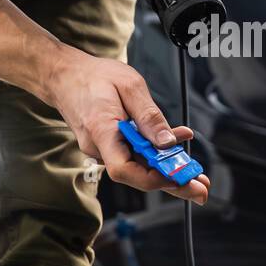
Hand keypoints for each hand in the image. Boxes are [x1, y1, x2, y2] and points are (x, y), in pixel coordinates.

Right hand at [47, 46, 209, 204]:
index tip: (178, 176)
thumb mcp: (129, 85)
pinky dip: (155, 154)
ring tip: (195, 173)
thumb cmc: (93, 77)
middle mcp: (99, 147)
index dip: (152, 178)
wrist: (65, 76)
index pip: (124, 169)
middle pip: (137, 174)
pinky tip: (175, 149)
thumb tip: (167, 142)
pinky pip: (134, 155)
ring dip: (167, 169)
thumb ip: (149, 116)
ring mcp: (102, 149)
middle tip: (200, 189)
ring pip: (138, 166)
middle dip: (171, 183)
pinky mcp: (108, 147)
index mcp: (101, 130)